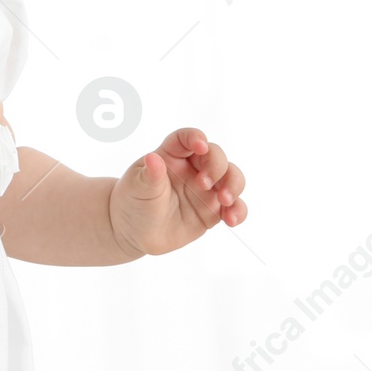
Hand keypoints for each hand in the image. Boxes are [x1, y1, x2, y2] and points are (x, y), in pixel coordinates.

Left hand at [109, 127, 246, 256]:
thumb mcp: (137, 187)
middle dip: (217, 166)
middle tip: (204, 184)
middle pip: (216, 156)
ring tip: (226, 200)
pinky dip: (238, 211)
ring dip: (234, 186)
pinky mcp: (213, 211)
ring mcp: (206, 189)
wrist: (133, 232)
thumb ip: (150, 175)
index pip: (187, 139)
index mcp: (172, 155)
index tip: (200, 146)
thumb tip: (152, 158)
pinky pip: (234, 207)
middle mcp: (193, 168)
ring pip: (232, 178)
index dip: (196, 138)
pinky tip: (232, 219)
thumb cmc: (133, 201)